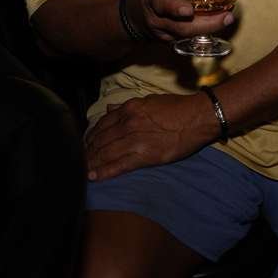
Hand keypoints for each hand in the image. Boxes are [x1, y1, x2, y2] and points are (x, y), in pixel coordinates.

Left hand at [84, 92, 215, 179]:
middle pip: (100, 139)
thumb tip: (110, 109)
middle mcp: (128, 123)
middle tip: (80, 158)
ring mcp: (135, 140)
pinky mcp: (144, 156)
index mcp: (129, 109)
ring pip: (106, 153)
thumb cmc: (177, 107)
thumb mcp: (149, 101)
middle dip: (88, 150)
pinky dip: (104, 172)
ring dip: (92, 162)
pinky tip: (93, 177)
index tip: (85, 142)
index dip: (91, 135)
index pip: (103, 124)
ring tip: (82, 169)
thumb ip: (127, 106)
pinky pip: (119, 165)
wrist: (197, 117)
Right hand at [126, 0, 235, 43]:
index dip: (175, 8)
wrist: (134, 14)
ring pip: (187, 36)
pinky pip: (188, 39)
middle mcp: (156, 19)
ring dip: (210, 28)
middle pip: (181, 28)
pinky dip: (204, 31)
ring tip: (227, 18)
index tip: (188, 10)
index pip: (163, 4)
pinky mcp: (169, 42)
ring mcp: (162, 34)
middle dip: (206, 24)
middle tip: (227, 17)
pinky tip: (218, 24)